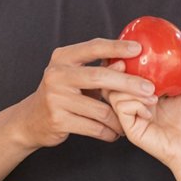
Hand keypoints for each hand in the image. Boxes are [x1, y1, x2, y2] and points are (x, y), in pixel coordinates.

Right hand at [15, 39, 156, 147]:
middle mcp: (57, 75)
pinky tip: (115, 133)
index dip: (117, 47)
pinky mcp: (59, 120)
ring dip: (121, 118)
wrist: (30, 120)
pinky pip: (94, 128)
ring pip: (100, 109)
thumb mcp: (76, 76)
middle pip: (100, 77)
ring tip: (133, 120)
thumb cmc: (62, 94)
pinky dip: (109, 132)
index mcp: (62, 58)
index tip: (139, 49)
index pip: (93, 47)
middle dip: (129, 84)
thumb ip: (98, 70)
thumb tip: (125, 64)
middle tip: (150, 91)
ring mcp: (56, 98)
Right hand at [106, 62, 180, 171]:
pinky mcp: (129, 127)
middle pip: (112, 81)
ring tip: (153, 94)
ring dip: (131, 87)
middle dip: (116, 69)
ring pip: (113, 92)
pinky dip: (135, 102)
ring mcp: (130, 115)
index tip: (128, 51)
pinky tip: (151, 109)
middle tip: (127, 65)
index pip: (125, 73)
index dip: (121, 61)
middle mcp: (134, 103)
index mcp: (144, 93)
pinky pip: (121, 106)